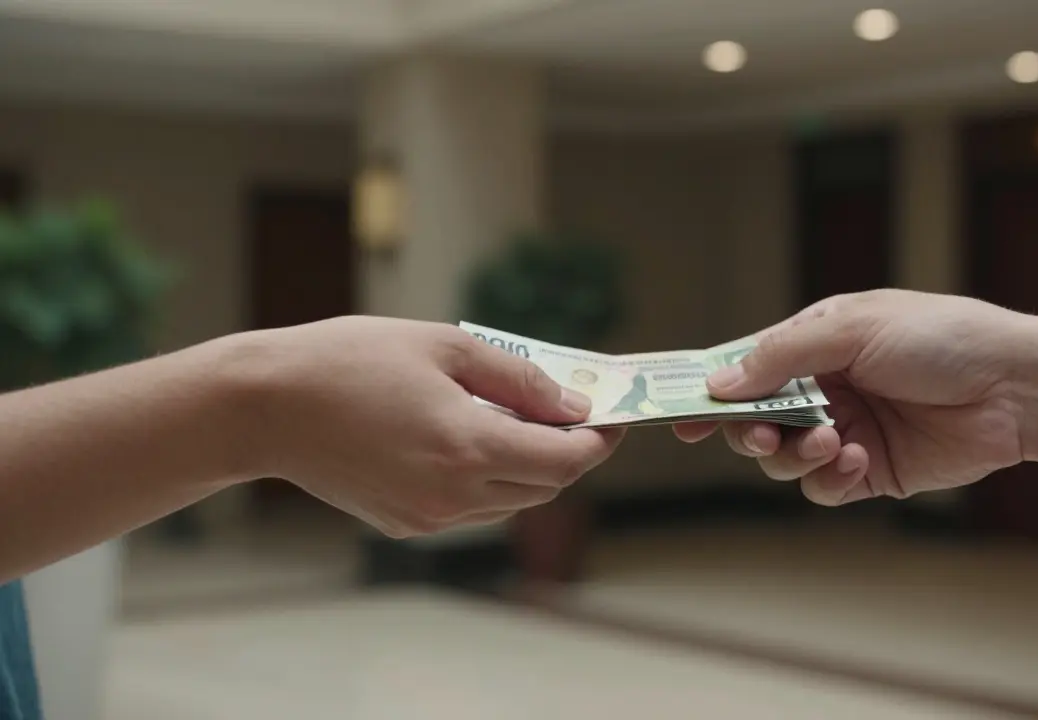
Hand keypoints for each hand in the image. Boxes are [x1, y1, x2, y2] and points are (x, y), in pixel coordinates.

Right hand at [241, 317, 623, 537]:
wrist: (265, 407)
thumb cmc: (348, 361)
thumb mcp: (444, 347)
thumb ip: (517, 379)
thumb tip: (570, 404)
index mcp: (468, 448)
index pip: (565, 462)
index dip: (597, 441)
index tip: (610, 418)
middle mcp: (453, 495)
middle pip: (544, 487)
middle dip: (566, 453)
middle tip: (567, 412)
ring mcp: (427, 517)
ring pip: (509, 502)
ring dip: (526, 467)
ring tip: (512, 418)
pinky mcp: (405, 524)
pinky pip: (470, 509)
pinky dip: (486, 480)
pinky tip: (466, 438)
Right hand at [674, 290, 1034, 505]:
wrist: (1015, 387)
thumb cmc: (942, 337)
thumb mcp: (853, 328)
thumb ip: (782, 356)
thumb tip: (720, 383)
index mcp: (815, 346)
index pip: (747, 370)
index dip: (712, 393)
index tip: (681, 416)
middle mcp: (824, 389)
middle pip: (756, 421)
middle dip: (753, 431)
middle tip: (765, 434)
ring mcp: (846, 432)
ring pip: (784, 460)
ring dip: (796, 454)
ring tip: (833, 440)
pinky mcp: (871, 471)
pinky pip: (824, 488)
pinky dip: (830, 479)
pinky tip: (857, 459)